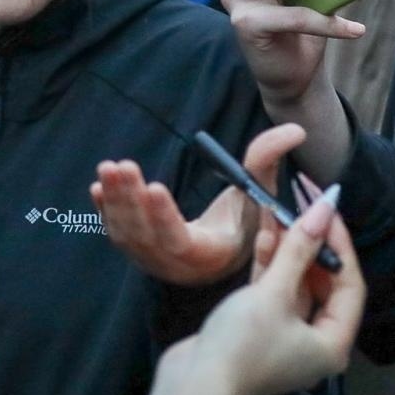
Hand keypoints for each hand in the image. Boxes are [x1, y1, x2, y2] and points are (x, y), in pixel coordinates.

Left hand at [92, 125, 304, 284]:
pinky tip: (99, 185)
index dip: (163, 216)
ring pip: (125, 233)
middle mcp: (174, 263)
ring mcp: (151, 259)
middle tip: (122, 166)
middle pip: (144, 235)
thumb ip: (267, 160)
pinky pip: (116, 233)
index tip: (155, 186)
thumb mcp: (257, 194)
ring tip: (109, 167)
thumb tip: (295, 130)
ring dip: (115, 200)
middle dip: (131, 201)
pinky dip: (105, 211)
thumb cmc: (243, 221)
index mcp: (206, 254)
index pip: (178, 239)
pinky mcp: (136, 251)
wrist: (222, 254)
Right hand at [140, 187, 364, 394]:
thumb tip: (324, 210)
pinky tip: (266, 236)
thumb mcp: (274, 293)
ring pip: (296, 285)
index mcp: (333, 342)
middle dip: (313, 245)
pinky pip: (274, 292)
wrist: (195, 383)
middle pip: (324, 284)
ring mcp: (287, 336)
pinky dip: (272, 266)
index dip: (340, 244)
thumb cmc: (243, 343)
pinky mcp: (260, 330)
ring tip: (281, 213)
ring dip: (289, 251)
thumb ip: (299, 250)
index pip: (350, 284)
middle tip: (304, 209)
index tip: (327, 209)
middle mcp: (316, 342)